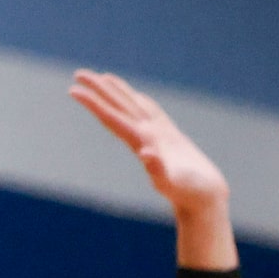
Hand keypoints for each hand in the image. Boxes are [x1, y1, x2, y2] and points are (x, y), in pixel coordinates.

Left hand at [70, 70, 233, 268]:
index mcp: (143, 143)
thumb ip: (159, 171)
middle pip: (118, 108)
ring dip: (117, 92)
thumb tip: (146, 153)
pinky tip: (137, 97)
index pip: (112, 118)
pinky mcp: (172, 139)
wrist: (204, 204)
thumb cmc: (192, 195)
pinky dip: (141, 101)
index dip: (93, 103)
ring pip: (133, 108)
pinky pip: (152, 113)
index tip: (74, 89)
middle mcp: (146, 138)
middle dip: (99, 91)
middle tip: (79, 73)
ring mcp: (158, 137)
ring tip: (104, 77)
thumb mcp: (176, 183)